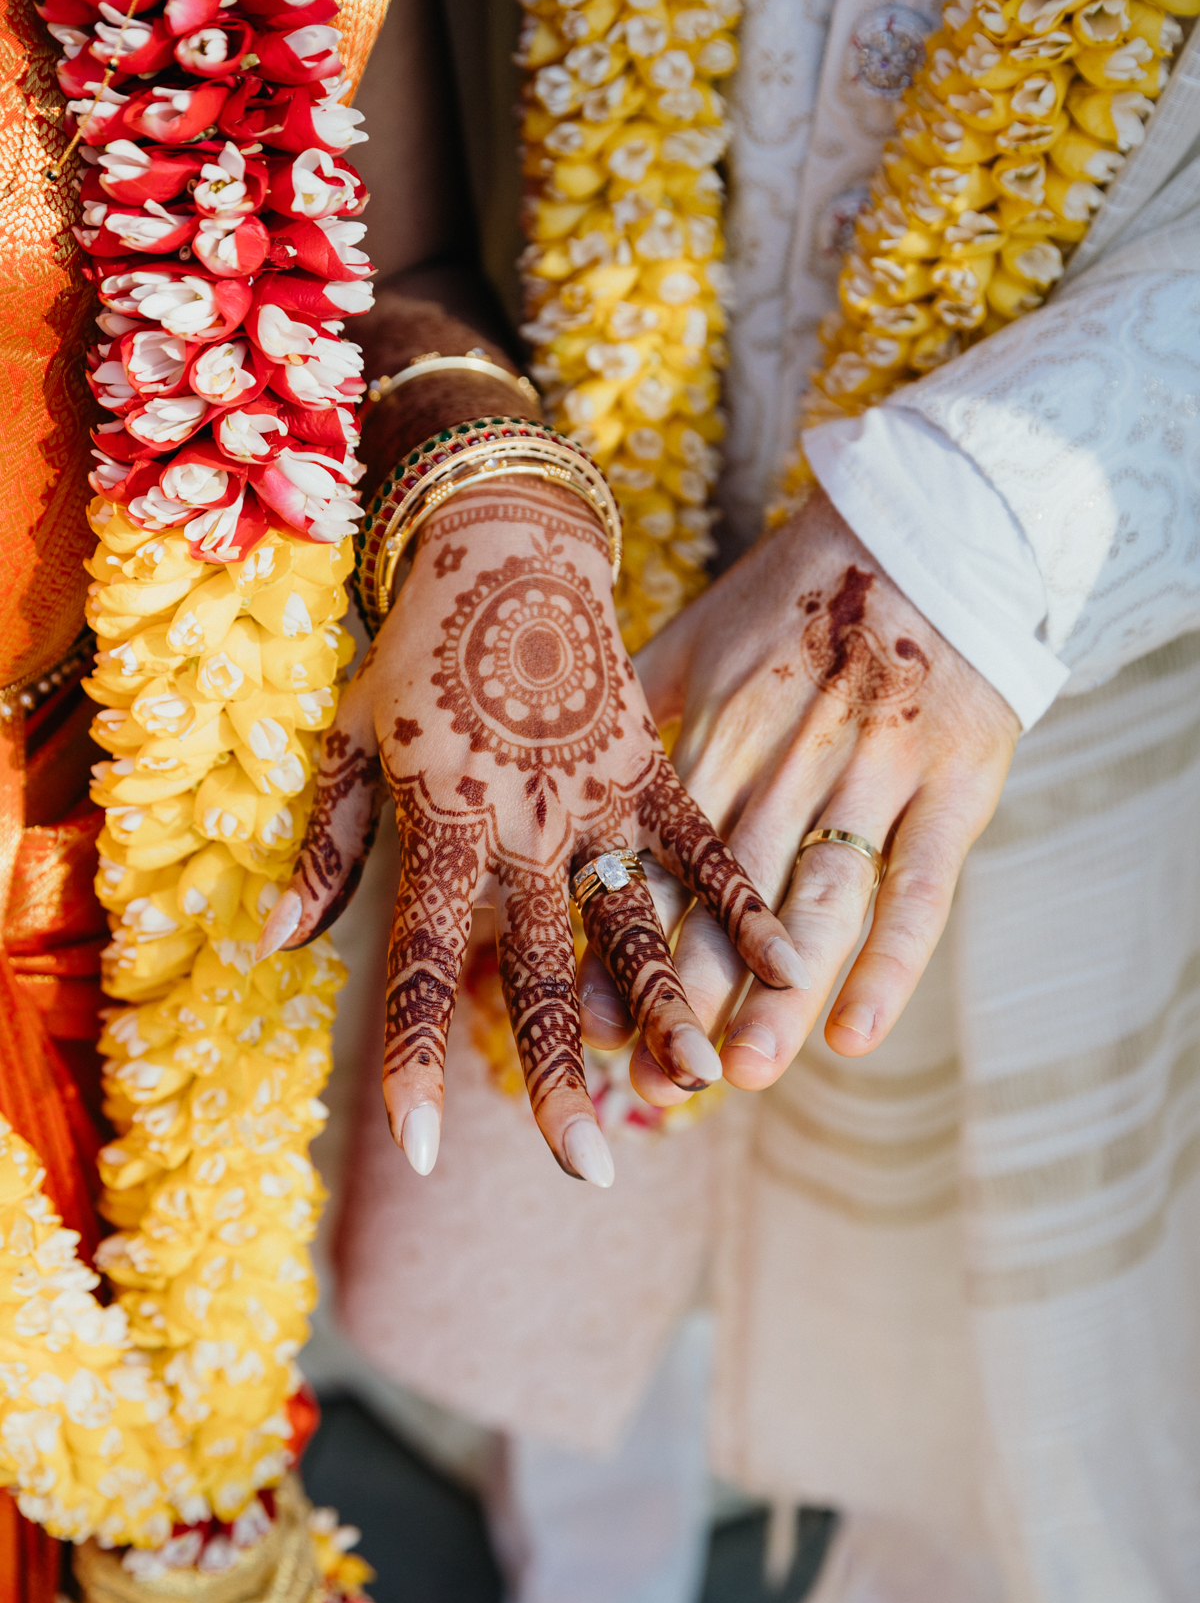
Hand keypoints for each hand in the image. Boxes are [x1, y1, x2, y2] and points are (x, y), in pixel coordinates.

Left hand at [257, 479, 806, 1179]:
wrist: (503, 538)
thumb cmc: (414, 644)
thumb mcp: (350, 737)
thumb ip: (324, 848)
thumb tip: (267, 946)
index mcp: (445, 822)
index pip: (425, 962)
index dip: (417, 1057)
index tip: (416, 1149)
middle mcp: (527, 825)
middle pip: (547, 970)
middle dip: (564, 1074)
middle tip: (585, 1168)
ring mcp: (600, 797)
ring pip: (637, 921)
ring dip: (669, 1007)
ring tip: (699, 1084)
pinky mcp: (652, 766)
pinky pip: (702, 846)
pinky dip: (743, 903)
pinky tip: (784, 966)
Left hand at [578, 491, 1019, 1103]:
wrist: (926, 520)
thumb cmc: (794, 589)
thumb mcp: (696, 636)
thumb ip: (634, 709)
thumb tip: (558, 764)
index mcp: (718, 722)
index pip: (660, 851)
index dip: (620, 938)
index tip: (579, 1020)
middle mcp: (789, 751)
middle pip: (728, 892)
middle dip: (688, 989)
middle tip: (651, 1081)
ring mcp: (876, 764)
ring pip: (815, 896)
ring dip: (778, 991)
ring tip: (742, 1076)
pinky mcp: (955, 775)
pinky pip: (921, 880)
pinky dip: (892, 958)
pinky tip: (855, 1036)